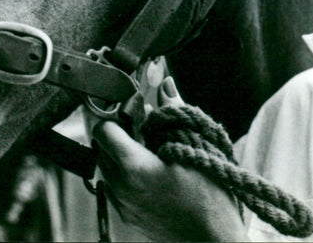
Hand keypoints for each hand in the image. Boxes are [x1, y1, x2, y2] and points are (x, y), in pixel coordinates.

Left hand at [92, 77, 245, 241]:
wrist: (212, 240)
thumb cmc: (210, 197)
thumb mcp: (195, 147)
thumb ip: (175, 113)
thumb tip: (165, 85)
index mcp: (133, 167)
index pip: (102, 129)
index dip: (114, 114)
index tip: (131, 110)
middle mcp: (121, 186)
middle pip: (101, 147)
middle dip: (118, 131)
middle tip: (142, 125)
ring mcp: (122, 204)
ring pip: (107, 166)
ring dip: (121, 152)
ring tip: (149, 147)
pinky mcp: (127, 216)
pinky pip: (116, 185)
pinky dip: (126, 172)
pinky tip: (152, 169)